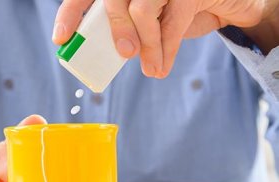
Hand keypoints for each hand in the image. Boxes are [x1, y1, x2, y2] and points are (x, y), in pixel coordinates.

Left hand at [53, 0, 277, 77]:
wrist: (225, 3)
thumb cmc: (179, 12)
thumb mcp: (149, 22)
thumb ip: (128, 30)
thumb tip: (112, 54)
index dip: (70, 13)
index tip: (60, 38)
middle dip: (117, 30)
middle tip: (125, 54)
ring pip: (142, 10)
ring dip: (147, 46)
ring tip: (152, 69)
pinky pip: (172, 22)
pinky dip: (166, 50)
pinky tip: (162, 67)